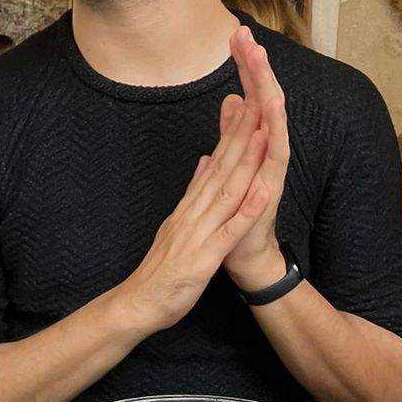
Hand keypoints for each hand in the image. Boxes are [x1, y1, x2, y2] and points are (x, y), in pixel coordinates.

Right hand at [119, 97, 271, 332]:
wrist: (138, 303)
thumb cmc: (162, 269)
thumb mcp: (178, 223)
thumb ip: (192, 193)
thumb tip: (204, 162)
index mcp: (191, 205)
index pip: (216, 161)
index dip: (233, 133)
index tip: (249, 103)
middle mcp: (194, 211)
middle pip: (221, 166)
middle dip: (242, 133)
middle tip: (257, 98)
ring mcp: (199, 232)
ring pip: (227, 191)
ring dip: (246, 162)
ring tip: (263, 133)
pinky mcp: (204, 257)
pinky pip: (229, 232)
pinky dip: (246, 211)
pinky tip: (262, 193)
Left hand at [221, 26, 289, 295]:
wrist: (246, 254)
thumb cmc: (236, 212)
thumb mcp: (229, 164)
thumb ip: (232, 133)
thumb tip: (231, 100)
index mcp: (253, 143)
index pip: (248, 95)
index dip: (243, 65)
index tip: (235, 34)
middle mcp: (266, 150)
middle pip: (263, 99)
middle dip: (255, 66)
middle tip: (246, 34)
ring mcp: (271, 167)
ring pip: (271, 120)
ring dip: (266, 88)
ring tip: (261, 60)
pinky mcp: (272, 186)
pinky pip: (275, 155)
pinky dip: (275, 131)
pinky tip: (273, 108)